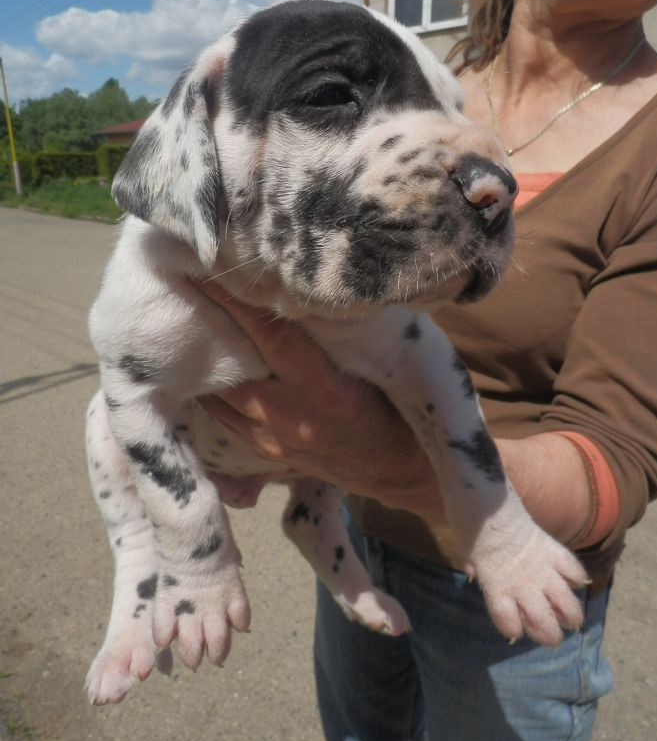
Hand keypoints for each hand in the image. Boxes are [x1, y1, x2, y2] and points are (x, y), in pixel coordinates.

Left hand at [194, 279, 444, 522]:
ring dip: (198, 362)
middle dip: (205, 329)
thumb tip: (294, 290)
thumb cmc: (391, 407)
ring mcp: (272, 437)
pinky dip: (207, 390)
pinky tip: (193, 368)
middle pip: (234, 367)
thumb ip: (334, 338)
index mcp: (324, 388)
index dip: (237, 305)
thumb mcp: (373, 368)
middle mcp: (291, 414)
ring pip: (218, 395)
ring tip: (179, 323)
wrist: (395, 469)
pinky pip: (223, 416)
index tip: (208, 271)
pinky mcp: (263, 450)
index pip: (272, 338)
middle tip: (178, 288)